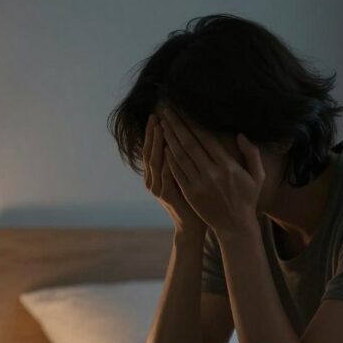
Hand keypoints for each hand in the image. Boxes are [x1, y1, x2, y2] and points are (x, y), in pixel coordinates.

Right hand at [143, 114, 204, 234]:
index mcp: (156, 175)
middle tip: (156, 115)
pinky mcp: (167, 196)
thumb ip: (177, 161)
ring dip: (157, 143)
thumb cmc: (191, 201)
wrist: (192, 227)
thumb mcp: (182, 178)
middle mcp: (153, 181)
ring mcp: (158, 189)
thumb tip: (177, 139)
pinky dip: (166, 161)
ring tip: (160, 126)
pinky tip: (168, 148)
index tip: (158, 115)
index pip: (152, 148)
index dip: (152, 132)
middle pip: (150, 152)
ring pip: (155, 161)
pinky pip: (166, 175)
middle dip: (152, 133)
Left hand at [158, 107, 264, 235]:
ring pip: (180, 157)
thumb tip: (240, 135)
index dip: (194, 123)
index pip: (207, 139)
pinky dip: (169, 159)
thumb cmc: (247, 199)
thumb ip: (251, 153)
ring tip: (162, 125)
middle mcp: (212, 173)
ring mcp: (199, 184)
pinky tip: (163, 147)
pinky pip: (177, 173)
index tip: (184, 111)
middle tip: (166, 111)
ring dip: (169, 139)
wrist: (235, 226)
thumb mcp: (257, 176)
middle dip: (177, 126)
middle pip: (190, 144)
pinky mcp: (190, 193)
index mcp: (228, 166)